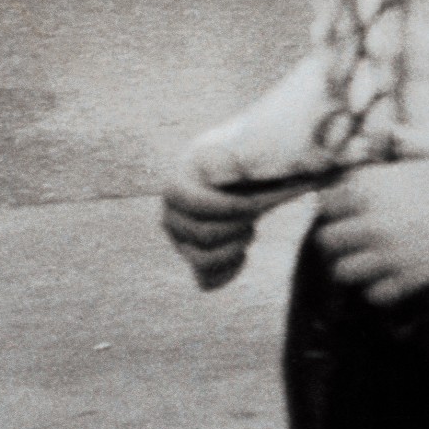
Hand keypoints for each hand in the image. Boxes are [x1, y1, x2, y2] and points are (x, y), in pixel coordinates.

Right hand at [161, 145, 300, 290]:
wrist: (254, 173)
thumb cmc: (254, 160)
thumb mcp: (251, 147)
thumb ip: (237, 154)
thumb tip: (220, 173)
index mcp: (178, 181)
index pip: (185, 199)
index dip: (222, 206)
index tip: (253, 204)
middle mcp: (172, 214)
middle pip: (200, 234)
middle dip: (236, 227)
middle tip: (255, 213)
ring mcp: (181, 240)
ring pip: (200, 260)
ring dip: (233, 248)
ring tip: (249, 231)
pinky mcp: (195, 259)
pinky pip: (206, 280)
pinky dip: (229, 271)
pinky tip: (242, 253)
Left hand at [314, 160, 428, 304]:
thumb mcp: (395, 170)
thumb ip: (361, 182)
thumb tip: (334, 196)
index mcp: (365, 193)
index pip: (324, 207)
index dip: (333, 209)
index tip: (342, 212)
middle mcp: (370, 225)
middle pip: (326, 242)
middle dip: (334, 241)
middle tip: (347, 241)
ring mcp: (387, 255)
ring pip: (342, 272)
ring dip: (350, 266)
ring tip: (363, 261)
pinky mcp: (406, 279)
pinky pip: (373, 294)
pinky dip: (376, 288)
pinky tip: (385, 275)